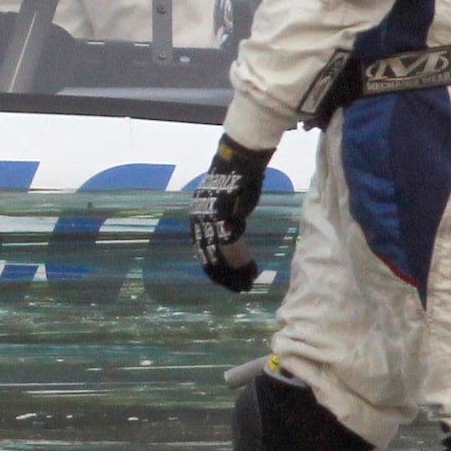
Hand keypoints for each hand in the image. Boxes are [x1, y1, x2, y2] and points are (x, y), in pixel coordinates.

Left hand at [192, 136, 272, 292]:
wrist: (239, 162)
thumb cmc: (236, 178)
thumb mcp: (226, 201)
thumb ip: (225, 219)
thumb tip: (232, 233)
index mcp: (197, 217)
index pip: (202, 250)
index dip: (213, 267)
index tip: (223, 280)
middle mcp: (200, 222)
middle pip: (210, 257)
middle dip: (223, 275)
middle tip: (236, 288)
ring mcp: (211, 222)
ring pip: (222, 257)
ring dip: (235, 272)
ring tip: (247, 283)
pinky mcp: (225, 221)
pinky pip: (234, 249)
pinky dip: (243, 262)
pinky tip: (253, 271)